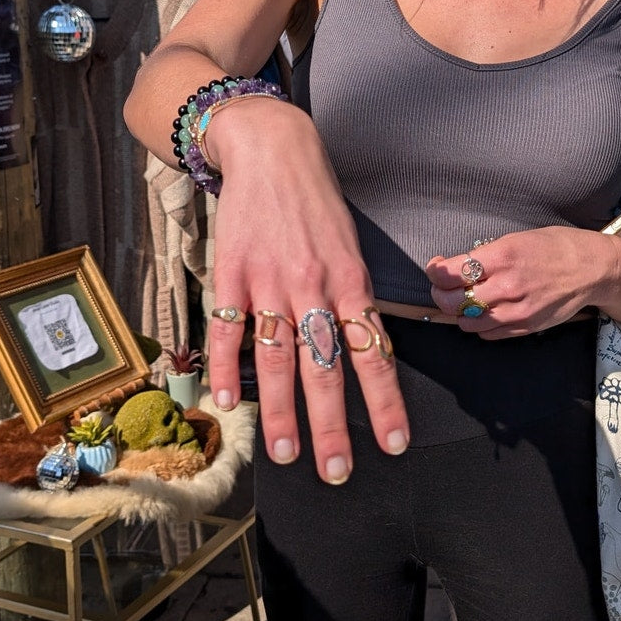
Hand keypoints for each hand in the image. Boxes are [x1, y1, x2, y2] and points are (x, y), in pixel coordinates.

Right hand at [205, 100, 409, 483]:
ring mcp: (269, 281)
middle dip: (332, 425)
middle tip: (336, 471)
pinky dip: (228, 368)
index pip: (371, 353)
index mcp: (349, 280)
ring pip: (277, 358)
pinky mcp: (233, 272)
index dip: (384, 401)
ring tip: (286, 454)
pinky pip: (229, 329)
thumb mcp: (350, 243)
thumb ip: (352, 296)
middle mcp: (313, 286)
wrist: (273, 149)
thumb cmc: (317, 200)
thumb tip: (362, 348)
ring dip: (281, 411)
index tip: (393, 443)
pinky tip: (228, 402)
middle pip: (324, 367)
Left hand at [425, 229, 597, 337]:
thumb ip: (486, 256)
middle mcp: (506, 286)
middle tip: (444, 286)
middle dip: (440, 294)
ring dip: (459, 312)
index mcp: (501, 256)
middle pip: (452, 302)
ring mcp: (516, 311)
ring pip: (467, 322)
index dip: (435, 271)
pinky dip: (479, 324)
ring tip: (466, 299)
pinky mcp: (526, 327)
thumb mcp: (516, 239)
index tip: (436, 267)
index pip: (450, 273)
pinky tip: (486, 310)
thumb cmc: (556, 247)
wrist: (593, 269)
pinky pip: (488, 333)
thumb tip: (457, 267)